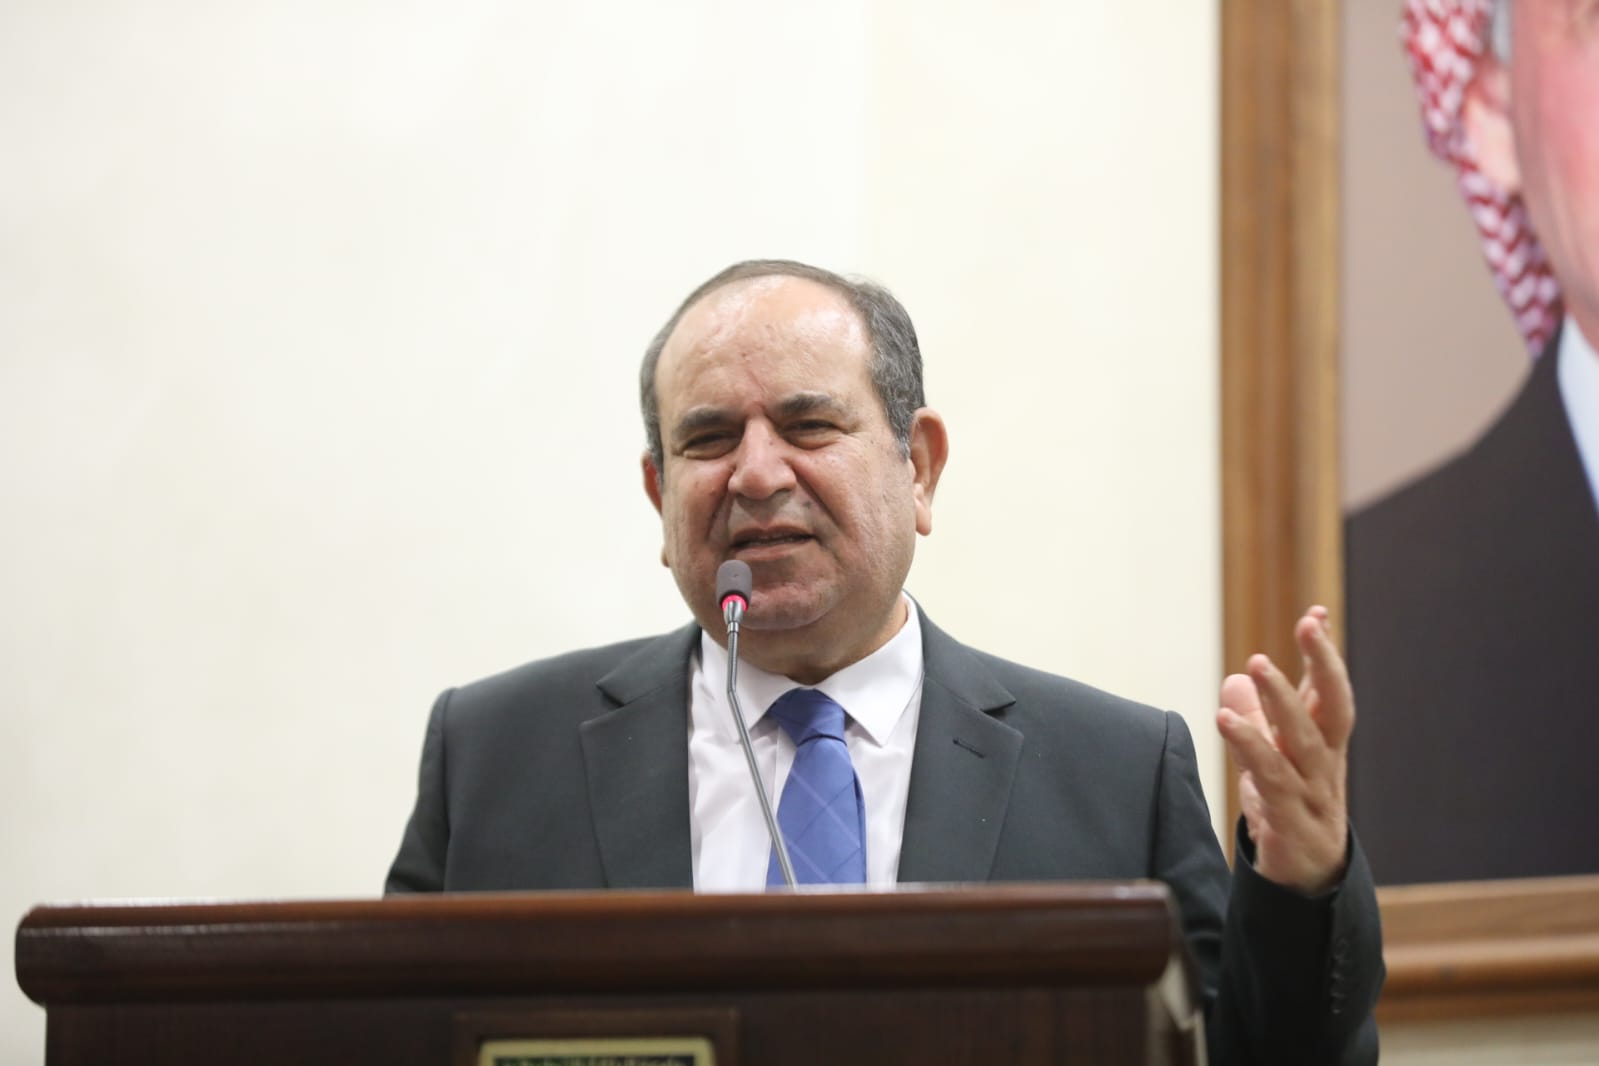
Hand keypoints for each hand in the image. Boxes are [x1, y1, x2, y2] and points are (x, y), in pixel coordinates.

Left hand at [1217, 606, 1352, 895]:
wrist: (1304, 886)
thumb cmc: (1288, 813)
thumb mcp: (1269, 763)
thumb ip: (1257, 722)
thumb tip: (1237, 679)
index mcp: (1324, 748)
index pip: (1330, 695)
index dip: (1323, 656)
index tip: (1316, 614)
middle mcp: (1326, 767)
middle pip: (1335, 711)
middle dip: (1324, 665)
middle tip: (1308, 626)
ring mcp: (1315, 797)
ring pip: (1304, 744)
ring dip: (1282, 702)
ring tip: (1257, 665)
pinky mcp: (1293, 826)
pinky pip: (1273, 781)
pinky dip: (1252, 748)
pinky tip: (1227, 720)